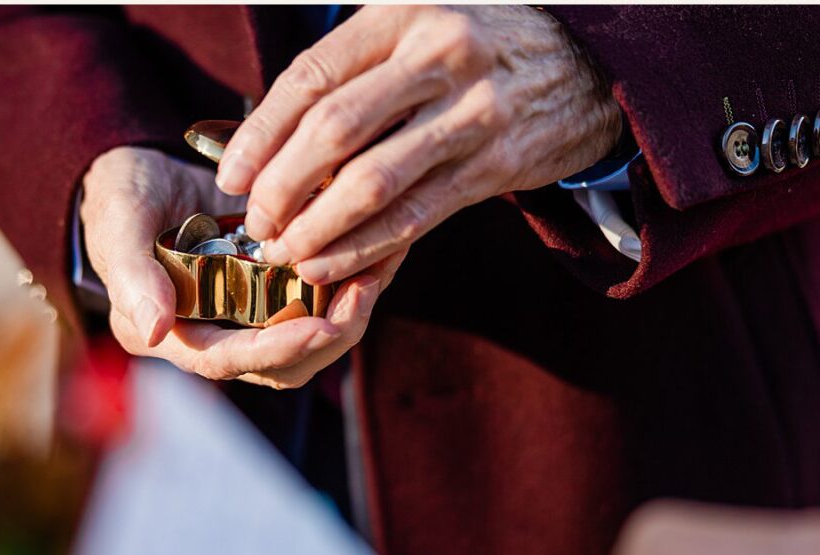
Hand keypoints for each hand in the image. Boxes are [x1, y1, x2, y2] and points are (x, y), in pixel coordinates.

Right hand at [82, 145, 394, 388]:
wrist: (141, 168)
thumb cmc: (119, 195)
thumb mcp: (119, 224)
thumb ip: (134, 276)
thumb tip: (155, 331)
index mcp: (171, 334)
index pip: (230, 361)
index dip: (279, 349)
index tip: (322, 325)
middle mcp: (212, 335)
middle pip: (283, 365)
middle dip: (331, 333)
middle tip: (365, 287)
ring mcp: (246, 315)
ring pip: (309, 340)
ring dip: (349, 311)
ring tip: (379, 266)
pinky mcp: (272, 289)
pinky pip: (319, 302)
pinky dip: (350, 281)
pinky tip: (379, 247)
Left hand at [217, 6, 620, 284]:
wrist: (589, 62)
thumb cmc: (473, 47)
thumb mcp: (413, 26)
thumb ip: (349, 71)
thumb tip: (261, 141)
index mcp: (402, 15)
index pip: (311, 78)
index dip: (261, 134)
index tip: (230, 176)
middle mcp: (439, 56)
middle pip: (334, 131)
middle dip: (282, 186)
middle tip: (256, 222)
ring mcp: (473, 113)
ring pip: (372, 182)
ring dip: (317, 227)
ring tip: (283, 251)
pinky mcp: (498, 165)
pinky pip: (416, 216)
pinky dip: (364, 247)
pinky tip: (327, 264)